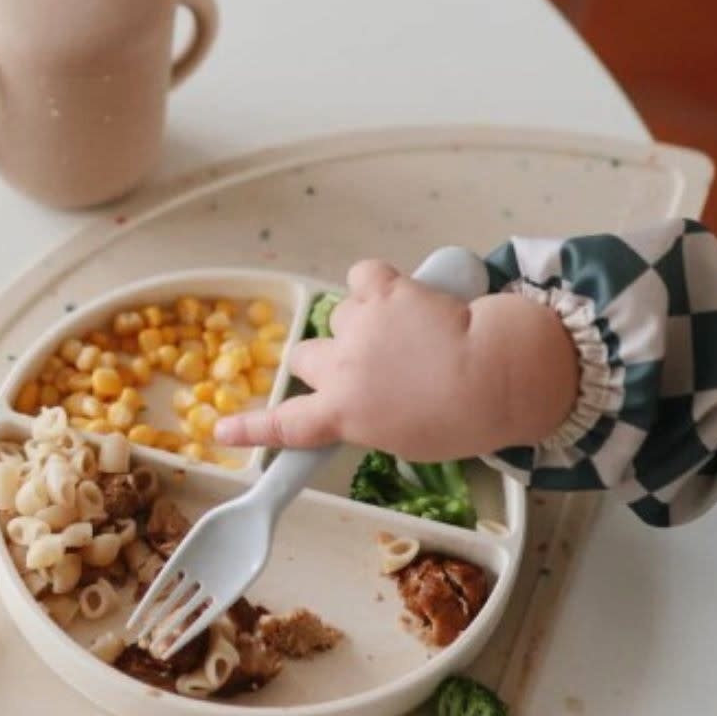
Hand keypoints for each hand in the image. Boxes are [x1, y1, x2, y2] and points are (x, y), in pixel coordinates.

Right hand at [213, 260, 579, 460]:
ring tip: (405, 333)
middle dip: (328, 362)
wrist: (494, 376)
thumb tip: (363, 397)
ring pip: (339, 317)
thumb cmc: (460, 420)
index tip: (222, 428)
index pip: (285, 425)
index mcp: (343, 414)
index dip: (251, 427)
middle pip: (305, 357)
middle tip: (368, 367)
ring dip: (362, 323)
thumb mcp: (404, 439)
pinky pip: (363, 276)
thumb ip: (368, 417)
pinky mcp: (383, 289)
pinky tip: (401, 294)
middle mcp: (339, 367)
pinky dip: (376, 283)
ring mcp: (358, 325)